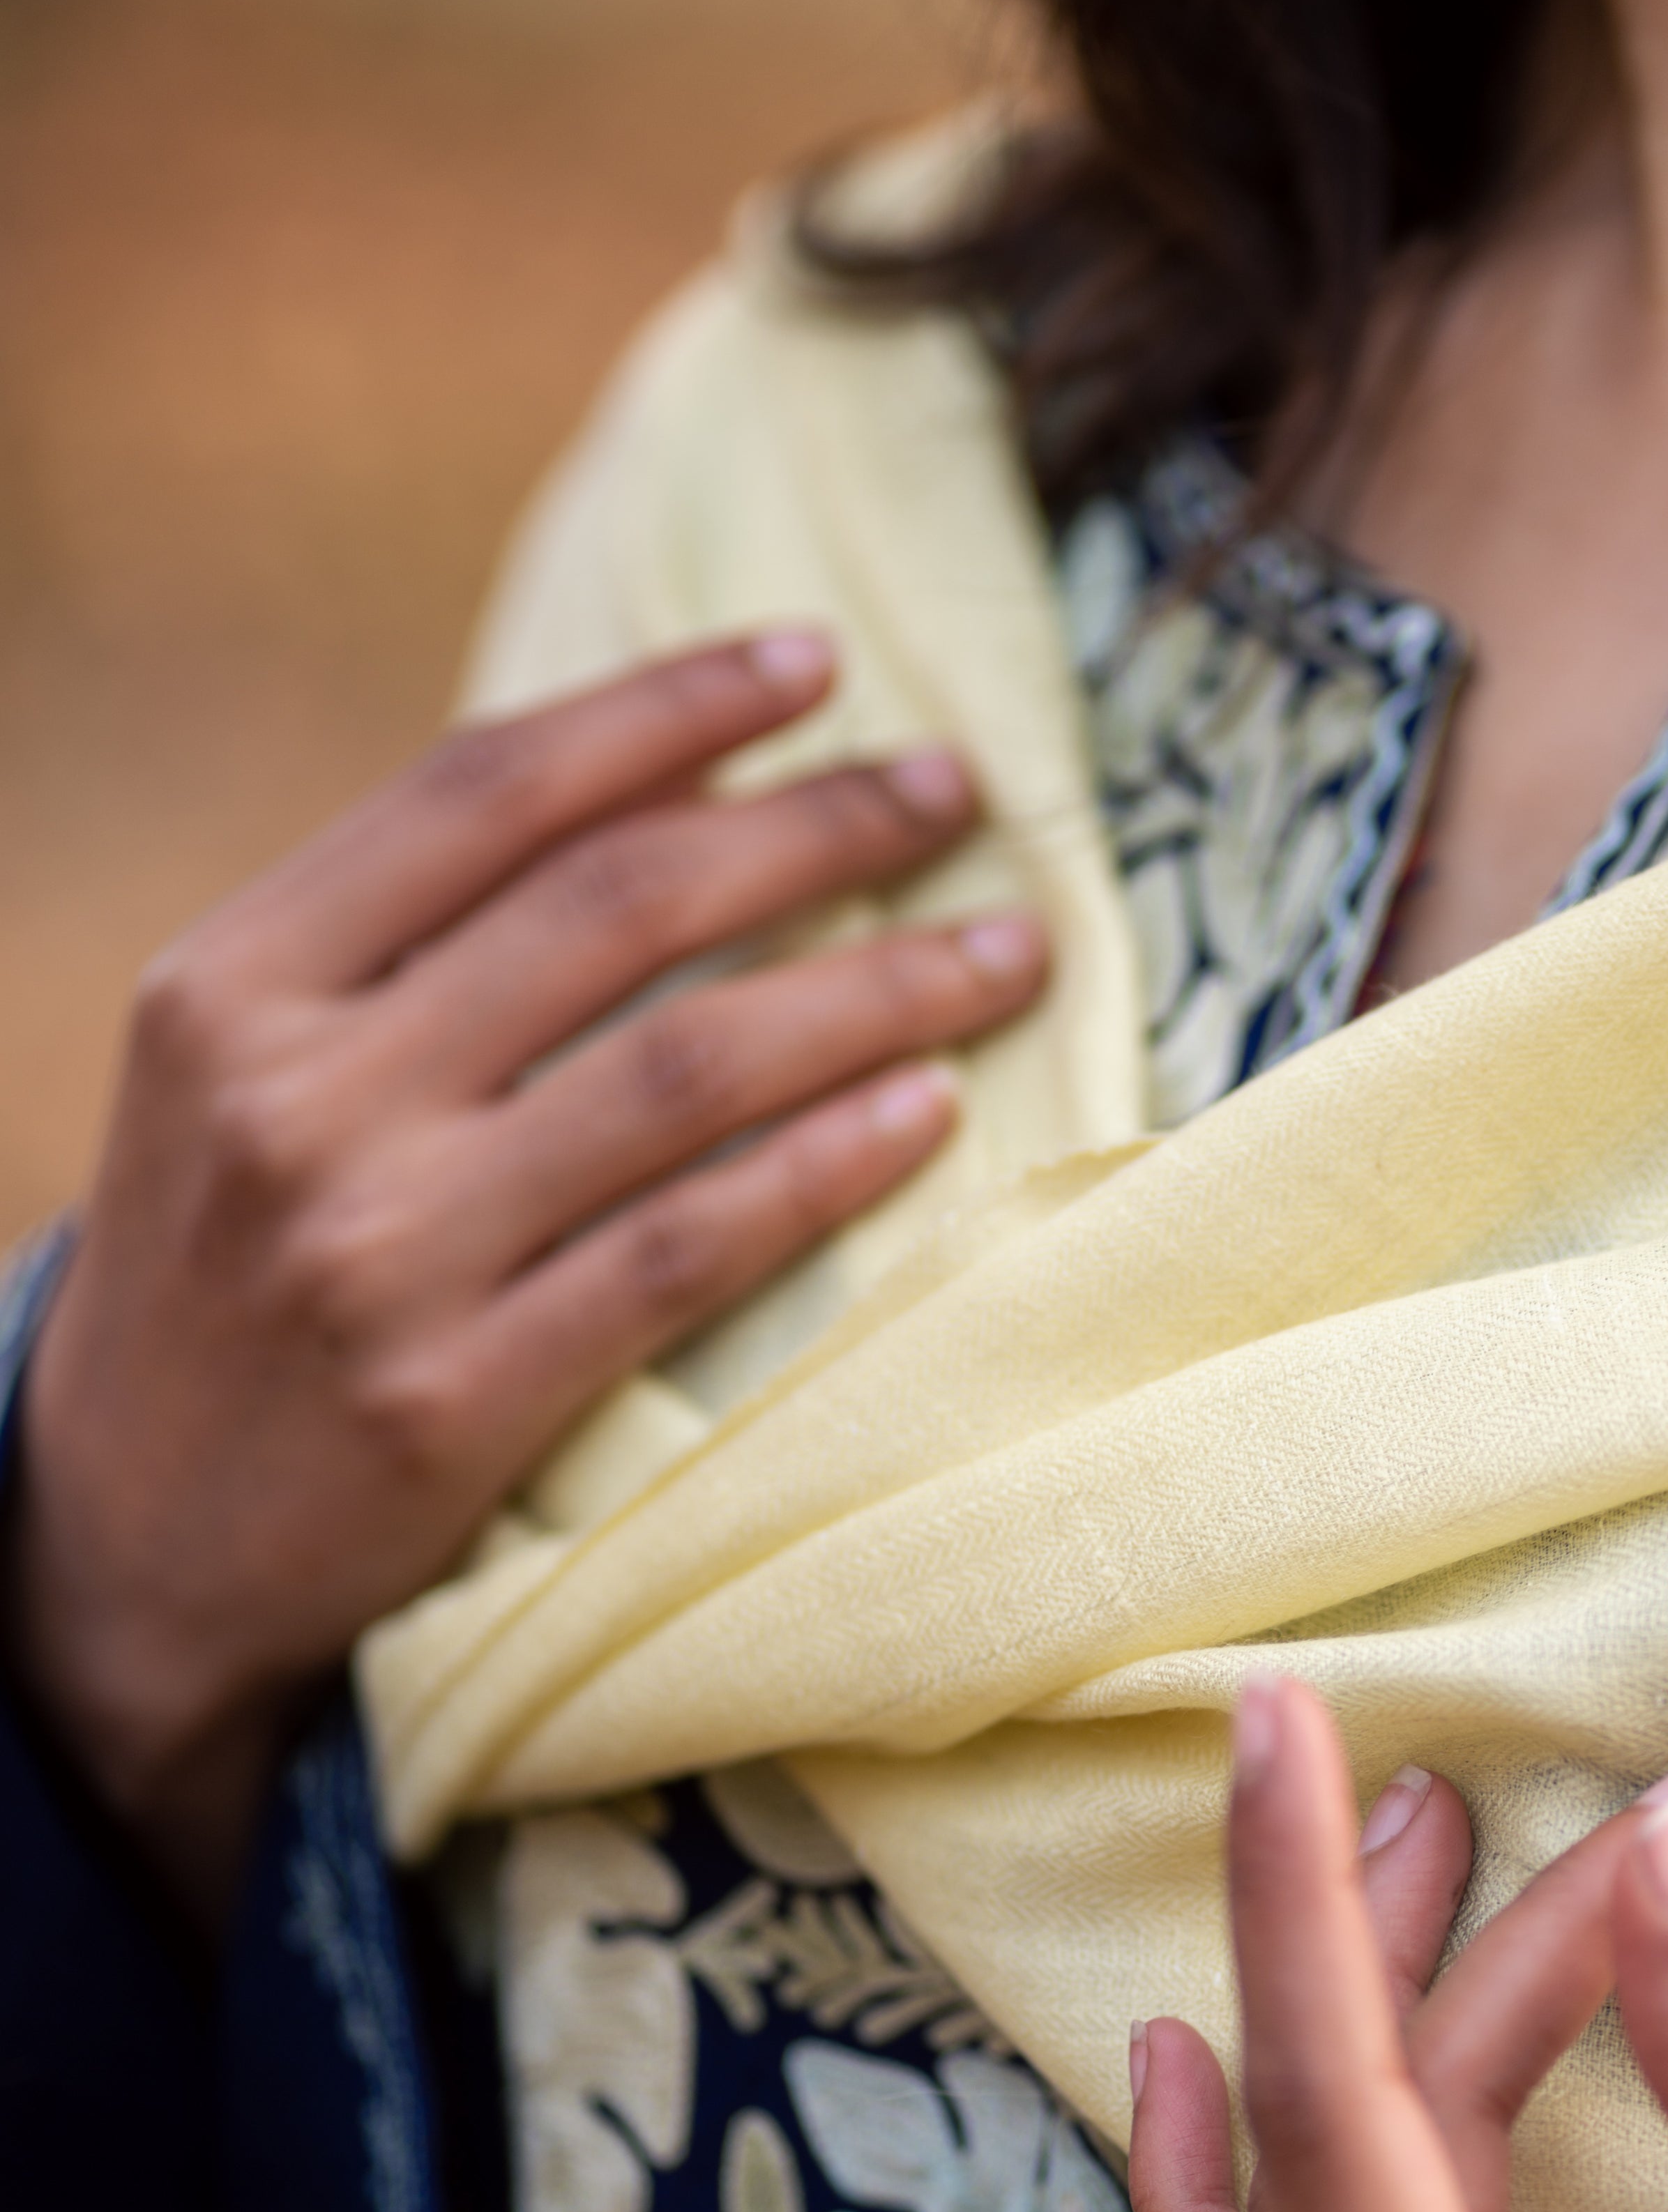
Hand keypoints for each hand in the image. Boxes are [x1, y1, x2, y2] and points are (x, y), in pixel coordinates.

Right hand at [2, 631, 1048, 1917]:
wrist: (118, 1553)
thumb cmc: (225, 1268)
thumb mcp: (242, 1068)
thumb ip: (406, 940)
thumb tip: (656, 781)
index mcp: (234, 984)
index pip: (487, 789)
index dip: (668, 706)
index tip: (816, 658)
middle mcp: (300, 1100)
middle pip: (618, 904)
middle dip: (818, 824)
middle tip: (960, 788)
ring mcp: (379, 1254)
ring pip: (688, 1067)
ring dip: (880, 989)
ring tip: (1004, 948)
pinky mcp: (459, 1402)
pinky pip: (690, 1247)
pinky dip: (827, 1165)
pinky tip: (931, 1109)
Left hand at [1129, 1676, 1667, 2211]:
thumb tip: (1666, 1856)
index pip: (1334, 2109)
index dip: (1302, 1889)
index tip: (1271, 1708)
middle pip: (1330, 2158)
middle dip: (1400, 1948)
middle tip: (1459, 1779)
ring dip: (1335, 2043)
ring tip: (1398, 1861)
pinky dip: (1239, 2193)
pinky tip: (1195, 2071)